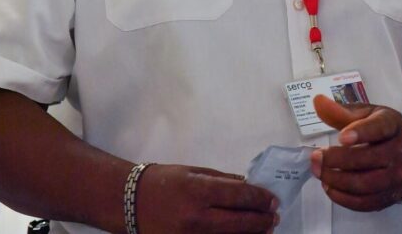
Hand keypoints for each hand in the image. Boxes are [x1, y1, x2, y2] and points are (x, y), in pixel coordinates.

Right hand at [135, 164, 278, 232]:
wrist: (128, 202)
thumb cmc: (163, 181)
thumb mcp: (195, 173)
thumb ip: (223, 181)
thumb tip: (249, 187)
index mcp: (199, 191)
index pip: (240, 196)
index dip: (261, 199)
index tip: (273, 201)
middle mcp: (195, 217)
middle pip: (239, 222)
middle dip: (261, 221)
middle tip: (274, 217)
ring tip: (264, 230)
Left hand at [310, 95, 401, 211]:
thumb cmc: (379, 131)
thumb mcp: (365, 115)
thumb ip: (340, 111)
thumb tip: (317, 101)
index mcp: (393, 124)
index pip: (380, 128)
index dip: (361, 132)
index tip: (341, 137)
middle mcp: (399, 151)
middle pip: (368, 159)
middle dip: (336, 160)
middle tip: (315, 157)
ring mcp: (396, 177)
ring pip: (364, 184)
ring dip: (336, 180)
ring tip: (318, 172)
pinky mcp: (389, 197)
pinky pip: (364, 203)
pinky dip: (342, 197)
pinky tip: (329, 187)